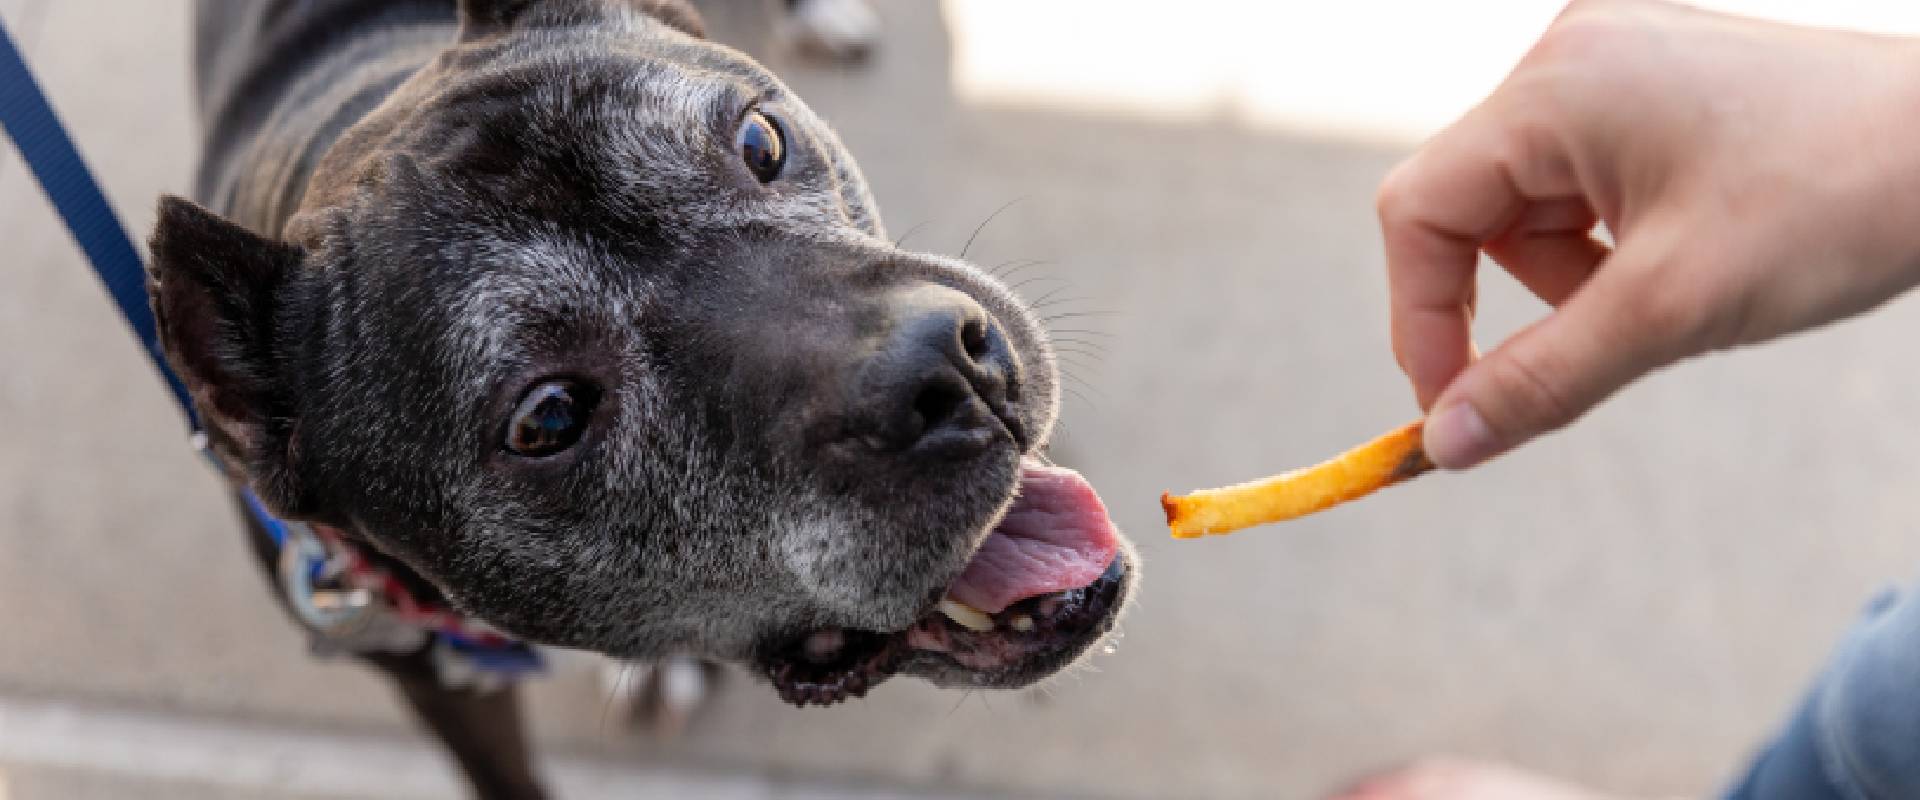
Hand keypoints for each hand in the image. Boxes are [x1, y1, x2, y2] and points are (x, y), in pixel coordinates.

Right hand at [1376, 0, 1919, 468]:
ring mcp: (1612, 63)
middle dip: (1518, 295)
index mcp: (1554, 89)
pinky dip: (1608, 239)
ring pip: (1526, 202)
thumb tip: (1442, 445)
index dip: (1420, 318)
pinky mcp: (1652, 84)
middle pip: (1468, 206)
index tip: (1456, 408)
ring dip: (1568, 272)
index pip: (1419, 210)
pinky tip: (1684, 250)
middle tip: (1593, 347)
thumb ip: (1541, 379)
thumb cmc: (1837, 202)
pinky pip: (1579, 178)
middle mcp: (1568, 57)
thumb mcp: (1671, 310)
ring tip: (1667, 289)